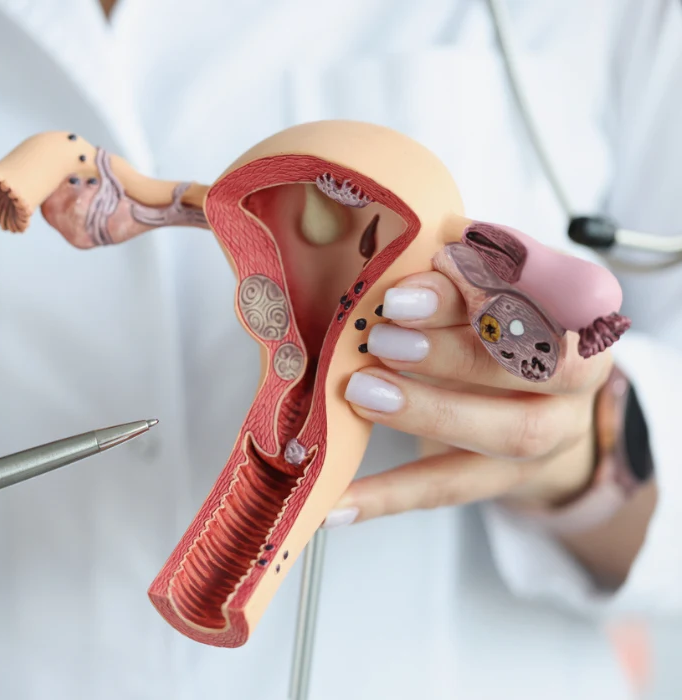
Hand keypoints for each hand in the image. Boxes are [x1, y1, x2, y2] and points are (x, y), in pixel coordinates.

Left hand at [323, 271, 610, 527]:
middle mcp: (575, 376)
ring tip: (361, 392)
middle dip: (457, 348)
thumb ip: (453, 272)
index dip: (497, 277)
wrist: (529, 401)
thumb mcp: (475, 289)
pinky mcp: (507, 479)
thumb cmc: (490, 326)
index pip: (547, 289)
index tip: (438, 258)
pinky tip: (337, 504)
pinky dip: (388, 496)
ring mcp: (550, 435)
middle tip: (384, 337)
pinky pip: (449, 488)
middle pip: (536, 366)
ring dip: (429, 411)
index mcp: (574, 309)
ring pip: (507, 433)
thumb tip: (408, 243)